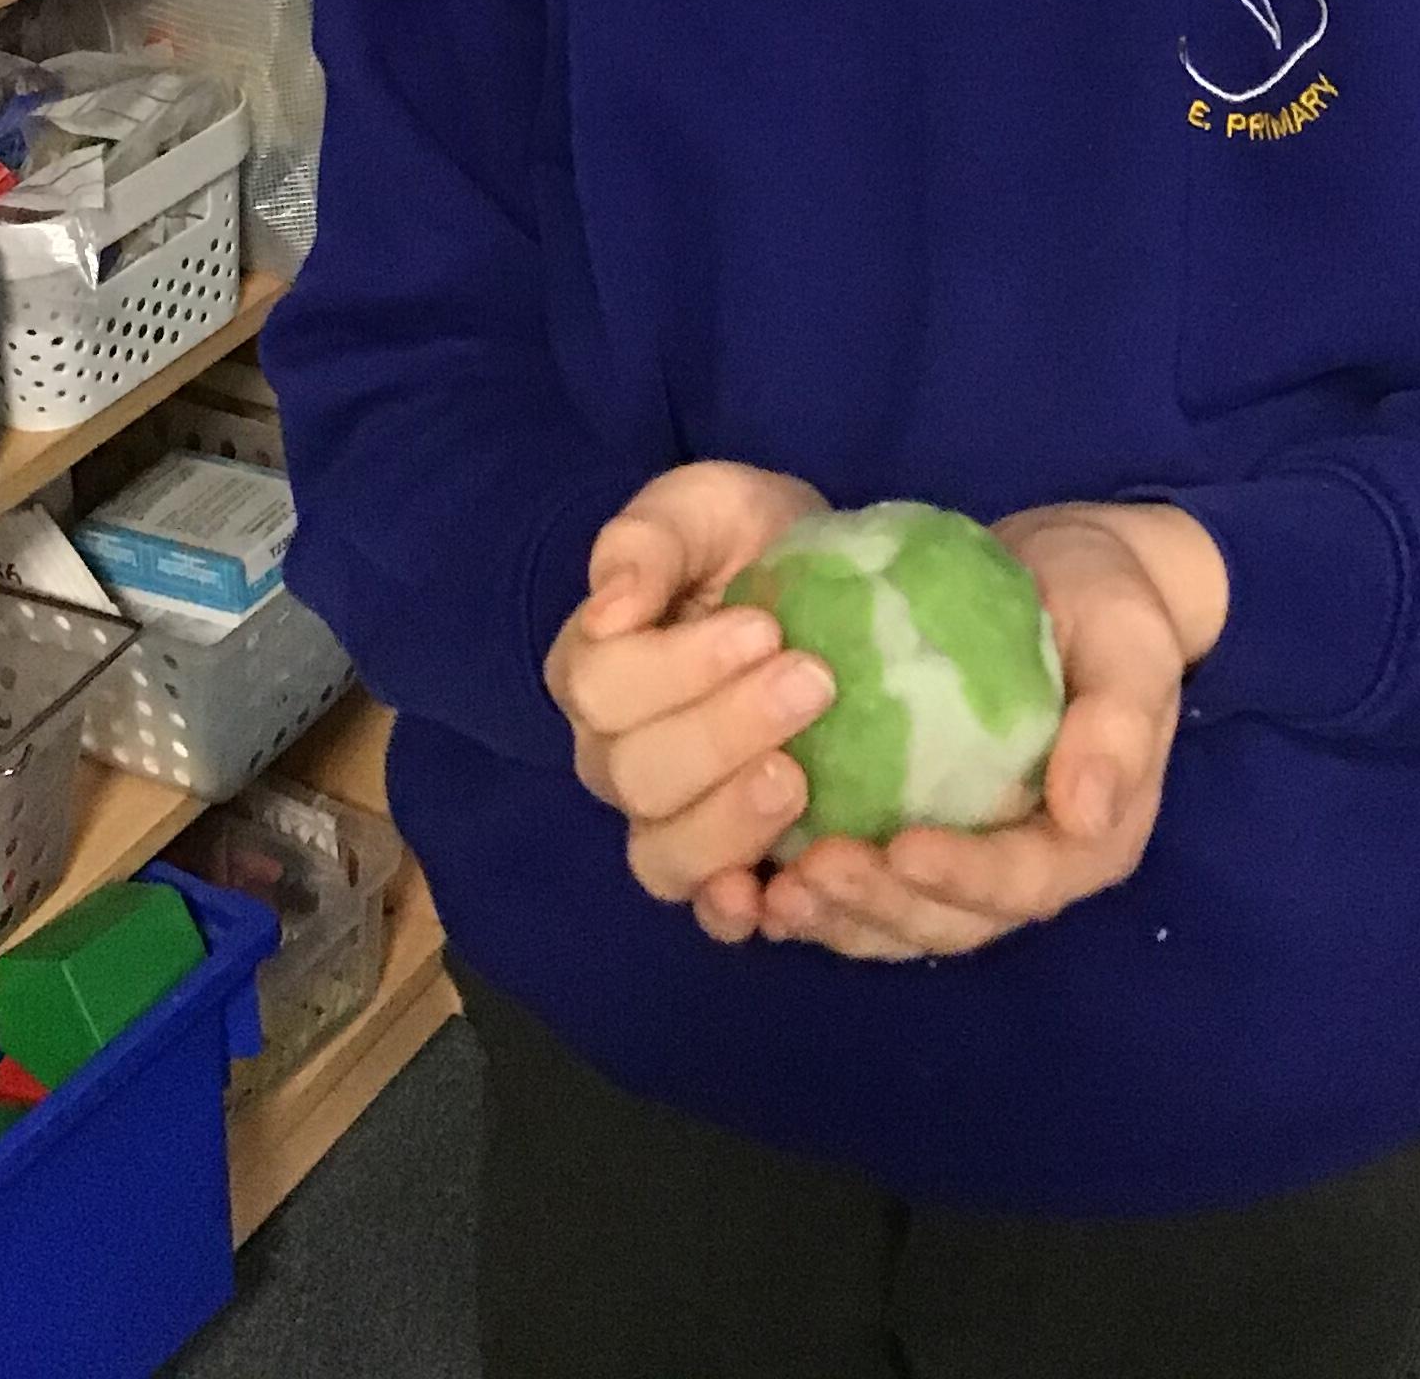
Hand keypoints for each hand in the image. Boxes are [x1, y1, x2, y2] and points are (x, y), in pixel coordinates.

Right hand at [544, 461, 833, 941]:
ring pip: (664, 856)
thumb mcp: (705, 507)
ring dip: (730, 825)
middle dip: (726, 732)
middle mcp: (615, 756)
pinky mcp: (731, 861)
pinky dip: (736, 912)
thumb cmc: (747, 541)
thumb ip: (649, 542)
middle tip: (815, 680)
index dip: (681, 666)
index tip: (766, 626)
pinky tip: (779, 893)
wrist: (824, 583)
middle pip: (637, 776)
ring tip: (800, 779)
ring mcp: (668, 818)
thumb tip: (609, 609)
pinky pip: (710, 912)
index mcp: (595, 668)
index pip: (603, 686)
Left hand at [755, 500, 1227, 964]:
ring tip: (770, 893)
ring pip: (896, 920)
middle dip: (878, 905)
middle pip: (947, 920)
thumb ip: (1117, 723)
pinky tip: (746, 884)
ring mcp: (964, 857)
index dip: (962, 877)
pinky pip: (862, 883)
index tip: (902, 848)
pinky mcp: (914, 828)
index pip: (1022, 882)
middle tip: (810, 872)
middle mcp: (1025, 868)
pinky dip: (809, 895)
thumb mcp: (1131, 645)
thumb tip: (1087, 813)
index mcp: (1088, 839)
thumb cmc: (1109, 606)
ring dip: (834, 917)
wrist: (1071, 577)